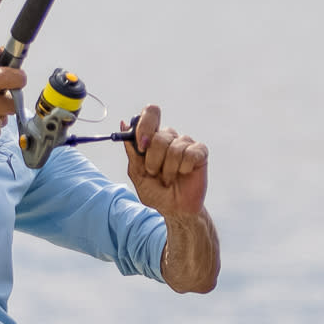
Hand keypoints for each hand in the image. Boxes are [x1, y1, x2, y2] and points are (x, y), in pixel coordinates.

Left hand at [124, 103, 210, 219]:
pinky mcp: (200, 152)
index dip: (145, 126)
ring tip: (169, 178)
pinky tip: (184, 174)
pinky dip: (183, 168)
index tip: (142, 146)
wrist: (173, 209)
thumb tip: (124, 124)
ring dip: (168, 169)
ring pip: (174, 148)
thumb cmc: (155, 191)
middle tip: (155, 173)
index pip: (150, 114)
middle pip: (160, 136)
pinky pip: (190, 154)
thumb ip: (131, 150)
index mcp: (153, 138)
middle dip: (154, 161)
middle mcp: (170, 137)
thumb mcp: (136, 172)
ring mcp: (186, 144)